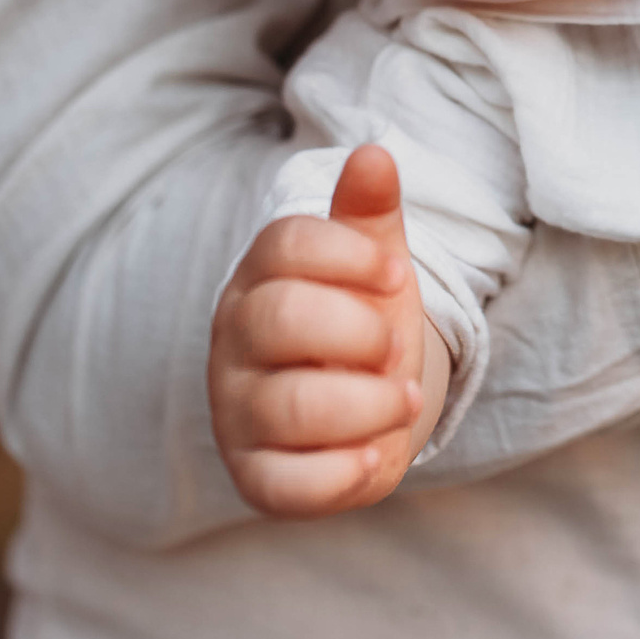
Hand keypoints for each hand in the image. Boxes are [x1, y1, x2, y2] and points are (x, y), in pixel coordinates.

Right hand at [208, 145, 438, 517]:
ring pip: (291, 405)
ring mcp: (238, 413)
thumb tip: (375, 153)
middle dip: (362, 332)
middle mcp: (235, 343)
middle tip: (394, 347)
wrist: (357, 406)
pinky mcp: (258, 479)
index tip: (395, 274)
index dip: (351, 256)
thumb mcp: (371, 266)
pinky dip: (342, 474)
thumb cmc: (357, 325)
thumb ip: (369, 215)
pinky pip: (288, 485)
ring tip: (404, 399)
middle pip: (282, 318)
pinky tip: (376, 454)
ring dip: (368, 403)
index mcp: (260, 278)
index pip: (285, 244)